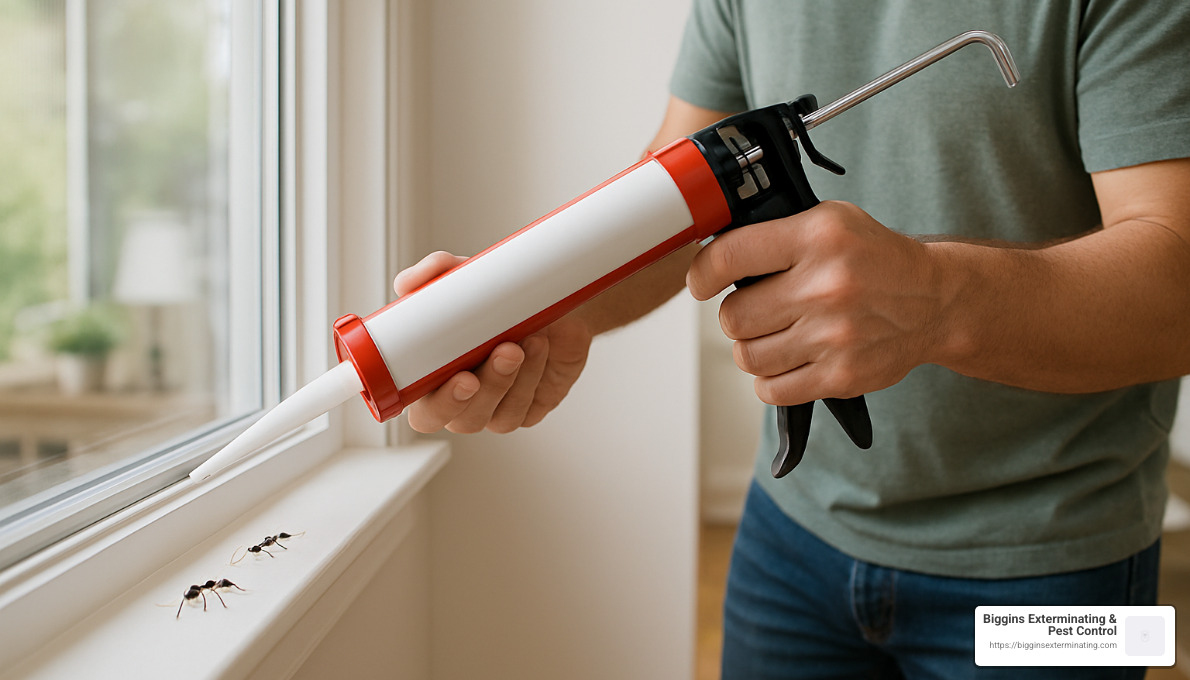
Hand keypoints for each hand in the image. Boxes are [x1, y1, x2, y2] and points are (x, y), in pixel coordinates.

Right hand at [393, 251, 593, 433]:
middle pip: (457, 421)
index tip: (459, 376)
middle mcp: (466, 398)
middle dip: (467, 400)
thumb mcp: (470, 276)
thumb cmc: (506, 296)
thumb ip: (437, 273)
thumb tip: (409, 284)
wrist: (559, 299)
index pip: (423, 411)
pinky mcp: (528, 408)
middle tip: (480, 369)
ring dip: (504, 381)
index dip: (436, 404)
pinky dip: (531, 378)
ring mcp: (497, 406)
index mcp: (438, 377)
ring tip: (520, 343)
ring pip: (494, 417)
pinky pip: (525, 408)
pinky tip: (539, 349)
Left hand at [686, 201, 945, 405]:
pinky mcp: (841, 376)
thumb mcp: (830, 222)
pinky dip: (769, 381)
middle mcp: (825, 286)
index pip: (729, 257)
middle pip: (733, 316)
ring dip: (751, 349)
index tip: (701, 283)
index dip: (702, 273)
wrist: (935, 301)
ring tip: (773, 336)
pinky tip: (786, 362)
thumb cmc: (874, 260)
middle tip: (756, 310)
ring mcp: (834, 336)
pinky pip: (772, 391)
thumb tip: (713, 261)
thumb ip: (774, 235)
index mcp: (818, 238)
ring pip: (747, 356)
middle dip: (736, 315)